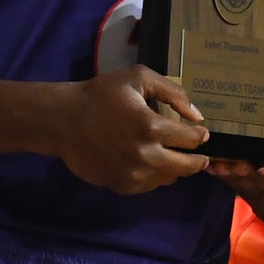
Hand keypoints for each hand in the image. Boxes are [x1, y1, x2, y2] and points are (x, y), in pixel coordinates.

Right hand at [52, 66, 210, 193]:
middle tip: (199, 154)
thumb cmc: (100, 95)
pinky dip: (154, 175)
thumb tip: (196, 115)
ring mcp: (134, 174)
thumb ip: (172, 92)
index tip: (200, 133)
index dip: (200, 135)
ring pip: (171, 178)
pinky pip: (150, 186)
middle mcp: (146, 155)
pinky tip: (147, 162)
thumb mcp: (137, 78)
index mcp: (151, 127)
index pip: (193, 139)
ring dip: (174, 167)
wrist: (62, 121)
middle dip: (198, 159)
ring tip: (170, 156)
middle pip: (189, 166)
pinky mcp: (122, 185)